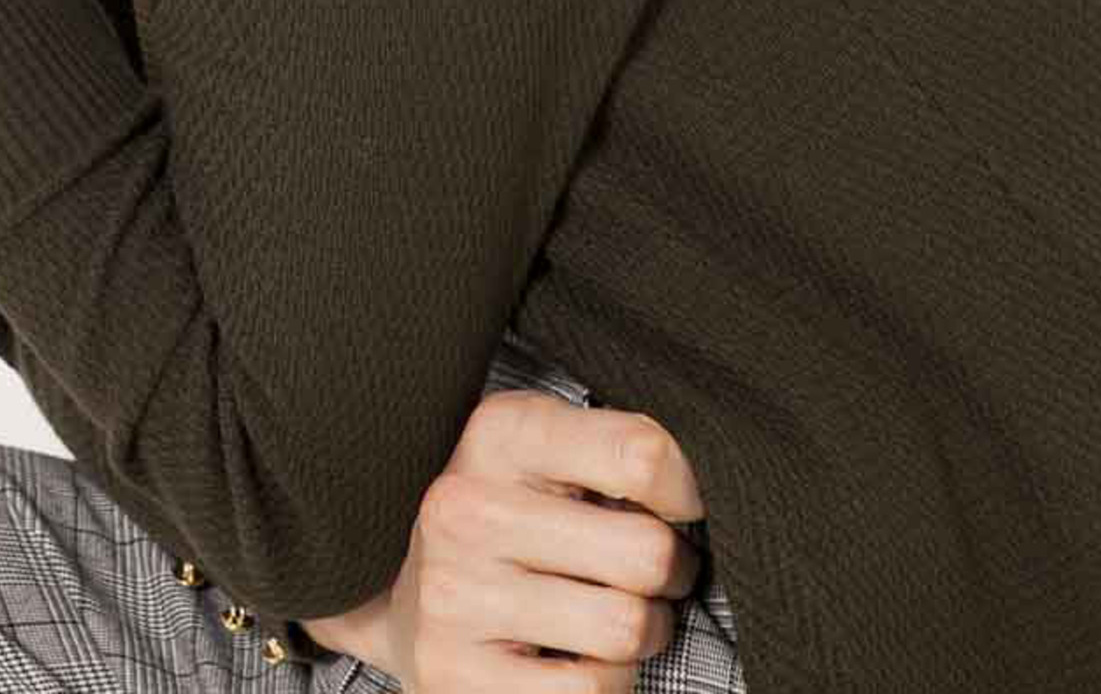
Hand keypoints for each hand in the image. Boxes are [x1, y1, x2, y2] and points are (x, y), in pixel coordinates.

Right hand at [386, 389, 705, 692]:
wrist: (396, 590)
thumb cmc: (506, 511)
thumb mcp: (546, 450)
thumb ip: (617, 447)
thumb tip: (705, 488)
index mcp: (498, 432)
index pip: (640, 454)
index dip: (688, 489)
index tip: (681, 505)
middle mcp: (466, 507)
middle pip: (646, 552)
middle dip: (671, 571)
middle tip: (653, 569)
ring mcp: (454, 595)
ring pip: (625, 628)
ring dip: (643, 631)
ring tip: (615, 610)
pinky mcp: (453, 676)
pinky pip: (590, 692)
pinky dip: (604, 682)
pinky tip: (576, 655)